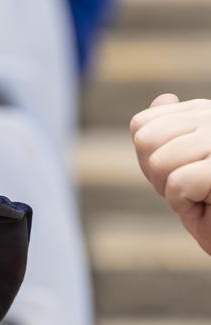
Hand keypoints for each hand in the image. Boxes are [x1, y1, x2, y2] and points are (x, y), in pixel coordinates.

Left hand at [130, 93, 210, 254]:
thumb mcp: (180, 168)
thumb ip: (165, 136)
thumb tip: (163, 99)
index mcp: (205, 113)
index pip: (141, 125)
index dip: (149, 160)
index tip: (180, 173)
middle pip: (145, 140)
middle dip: (157, 175)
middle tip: (190, 189)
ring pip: (159, 162)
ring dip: (173, 191)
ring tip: (203, 196)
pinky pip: (178, 183)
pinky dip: (185, 203)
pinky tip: (208, 205)